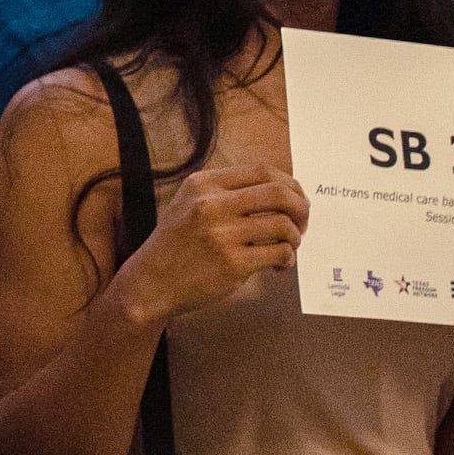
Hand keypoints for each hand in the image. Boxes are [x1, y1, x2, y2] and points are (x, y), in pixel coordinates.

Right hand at [108, 161, 307, 323]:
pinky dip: (287, 259)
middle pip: (278, 193)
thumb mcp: (188, 203)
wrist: (150, 283)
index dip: (289, 183)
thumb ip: (225, 192)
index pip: (262, 171)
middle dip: (301, 207)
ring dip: (295, 236)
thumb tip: (278, 189)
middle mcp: (212, 205)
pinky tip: (279, 265)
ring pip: (283, 224)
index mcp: (203, 184)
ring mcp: (222, 235)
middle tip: (303, 222)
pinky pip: (278, 253)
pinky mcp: (232, 263)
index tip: (296, 198)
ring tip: (288, 247)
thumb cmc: (175, 244)